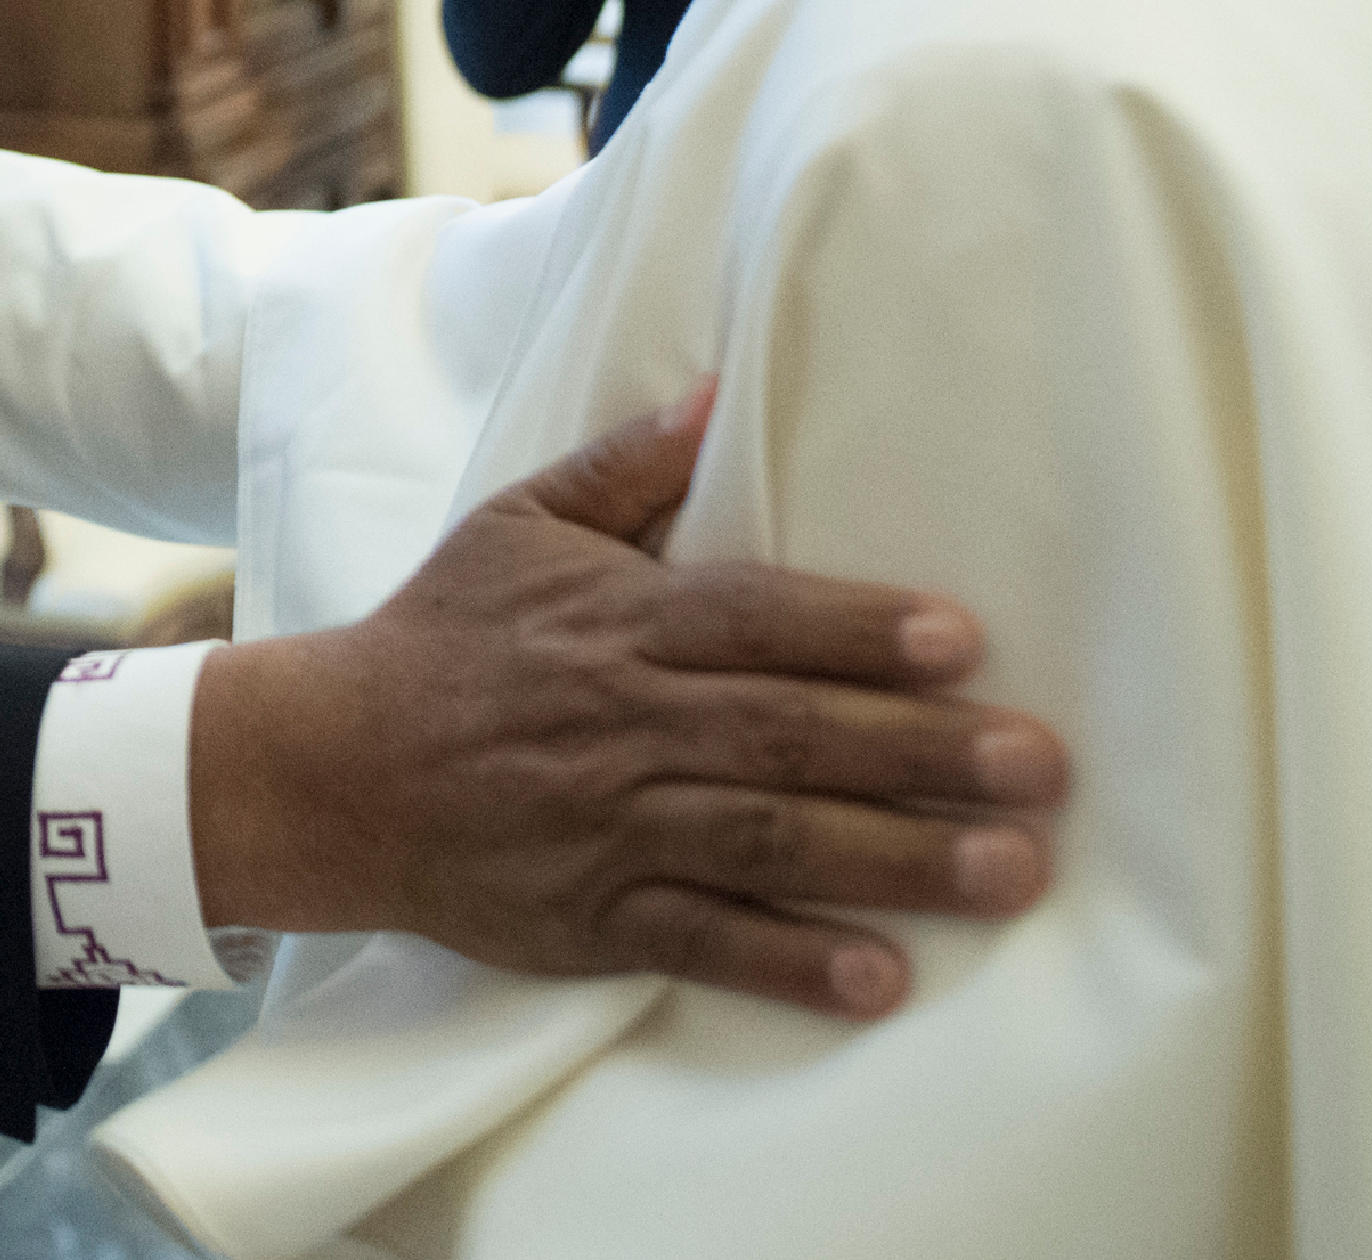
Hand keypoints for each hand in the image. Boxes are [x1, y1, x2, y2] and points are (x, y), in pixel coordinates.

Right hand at [188, 380, 1068, 1018]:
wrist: (331, 769)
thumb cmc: (443, 636)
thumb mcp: (521, 522)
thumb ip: (628, 465)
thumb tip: (718, 391)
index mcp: (618, 623)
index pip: (756, 620)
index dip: (860, 629)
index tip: (964, 640)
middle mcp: (625, 723)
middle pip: (789, 736)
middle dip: (921, 751)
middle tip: (1040, 766)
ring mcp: (610, 826)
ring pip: (769, 842)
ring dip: (895, 859)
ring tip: (1009, 871)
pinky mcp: (593, 917)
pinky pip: (703, 942)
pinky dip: (790, 962)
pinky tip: (881, 979)